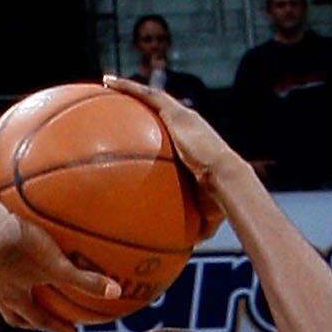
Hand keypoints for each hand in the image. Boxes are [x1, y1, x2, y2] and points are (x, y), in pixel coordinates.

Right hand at [0, 204, 122, 331]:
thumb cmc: (19, 246)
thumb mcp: (57, 263)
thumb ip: (85, 279)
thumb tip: (115, 293)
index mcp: (17, 297)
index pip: (39, 318)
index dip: (56, 325)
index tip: (70, 331)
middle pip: (14, 316)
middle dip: (29, 321)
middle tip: (40, 321)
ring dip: (7, 298)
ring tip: (14, 292)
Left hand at [100, 75, 235, 232]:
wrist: (226, 181)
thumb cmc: (218, 202)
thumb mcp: (200, 216)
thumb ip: (189, 225)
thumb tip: (183, 250)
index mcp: (192, 145)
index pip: (170, 134)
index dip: (155, 131)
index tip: (139, 132)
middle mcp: (186, 125)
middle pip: (158, 110)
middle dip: (138, 104)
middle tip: (117, 102)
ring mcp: (181, 116)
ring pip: (149, 96)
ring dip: (129, 89)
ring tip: (106, 83)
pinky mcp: (175, 111)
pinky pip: (146, 95)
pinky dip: (127, 87)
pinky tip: (107, 82)